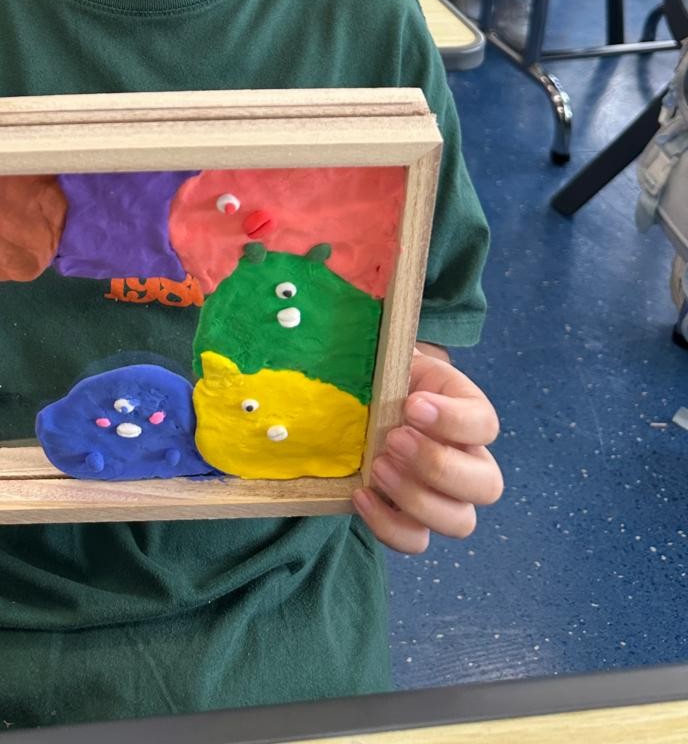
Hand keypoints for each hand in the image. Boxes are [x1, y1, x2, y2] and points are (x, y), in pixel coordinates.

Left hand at [352, 348, 502, 553]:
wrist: (366, 401)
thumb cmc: (384, 375)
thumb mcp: (394, 355)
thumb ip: (395, 348)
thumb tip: (376, 306)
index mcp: (468, 413)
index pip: (484, 424)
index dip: (453, 419)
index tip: (411, 402)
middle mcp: (469, 461)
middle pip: (486, 485)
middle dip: (437, 465)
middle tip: (393, 438)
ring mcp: (445, 497)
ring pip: (460, 521)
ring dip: (417, 498)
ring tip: (378, 465)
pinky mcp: (414, 520)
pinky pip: (416, 542)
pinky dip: (389, 525)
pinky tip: (361, 494)